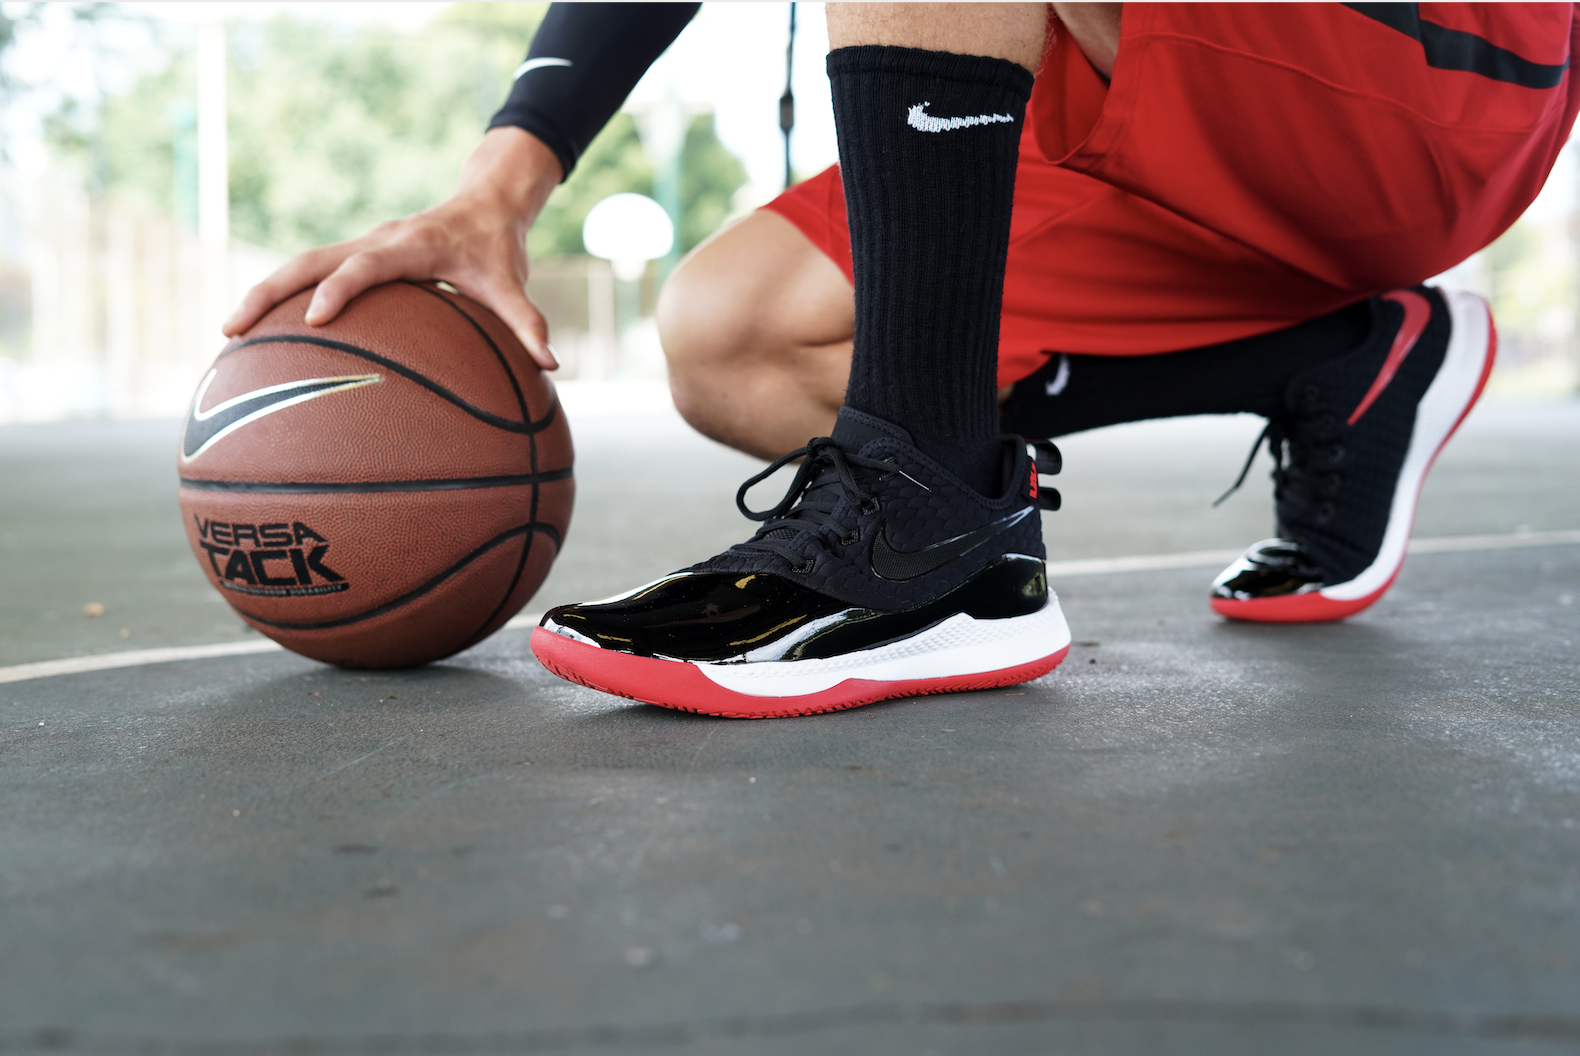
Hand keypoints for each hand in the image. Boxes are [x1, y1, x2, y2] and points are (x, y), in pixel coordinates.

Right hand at [223, 127, 564, 370]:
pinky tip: (258, 332)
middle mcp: (375, 241)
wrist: (484, 203)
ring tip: (228, 332)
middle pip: (308, 260)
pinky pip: (309, 273)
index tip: (313, 318)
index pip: (366, 266)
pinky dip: (279, 295)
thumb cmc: (496, 247)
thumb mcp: (511, 282)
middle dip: (269, 291)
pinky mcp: (353, 255)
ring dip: (262, 293)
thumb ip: (527, 323)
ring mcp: (359, 246)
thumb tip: (552, 364)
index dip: (340, 289)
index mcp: (409, 245)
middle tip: (233, 328)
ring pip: (298, 264)